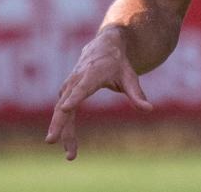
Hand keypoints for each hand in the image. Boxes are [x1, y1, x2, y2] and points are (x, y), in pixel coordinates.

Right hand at [45, 27, 152, 160]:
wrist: (103, 46)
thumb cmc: (118, 63)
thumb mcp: (130, 77)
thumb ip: (137, 94)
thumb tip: (149, 109)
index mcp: (92, 74)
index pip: (81, 88)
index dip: (73, 98)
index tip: (64, 109)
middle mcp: (76, 79)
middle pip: (64, 104)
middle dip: (58, 123)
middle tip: (51, 141)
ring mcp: (68, 86)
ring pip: (61, 111)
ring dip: (63, 132)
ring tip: (71, 155)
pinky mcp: (66, 92)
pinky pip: (63, 112)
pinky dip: (64, 128)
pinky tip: (69, 144)